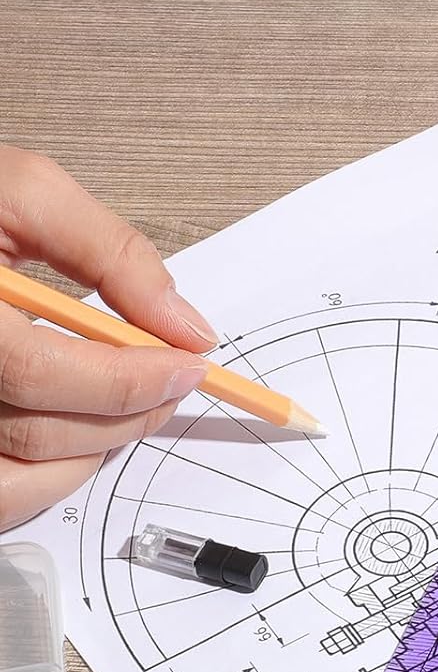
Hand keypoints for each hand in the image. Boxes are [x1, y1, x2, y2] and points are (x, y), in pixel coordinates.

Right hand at [0, 147, 216, 528]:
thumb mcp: (21, 191)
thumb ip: (112, 253)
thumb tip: (184, 325)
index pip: (36, 371)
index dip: (125, 379)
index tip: (188, 365)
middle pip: (34, 432)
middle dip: (128, 413)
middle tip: (174, 382)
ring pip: (15, 480)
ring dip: (92, 451)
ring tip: (133, 405)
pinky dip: (47, 477)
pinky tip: (80, 428)